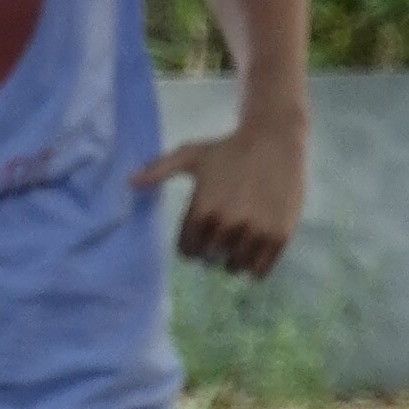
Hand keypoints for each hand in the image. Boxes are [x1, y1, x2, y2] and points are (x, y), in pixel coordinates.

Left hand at [134, 108, 308, 279]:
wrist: (274, 138)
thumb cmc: (229, 148)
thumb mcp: (191, 155)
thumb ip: (159, 170)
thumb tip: (129, 183)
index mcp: (203, 209)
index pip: (188, 249)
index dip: (191, 245)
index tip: (199, 238)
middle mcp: (228, 224)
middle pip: (211, 259)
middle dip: (213, 250)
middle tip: (221, 238)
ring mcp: (256, 231)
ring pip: (235, 266)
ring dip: (233, 261)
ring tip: (238, 245)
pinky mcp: (279, 236)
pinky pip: (260, 270)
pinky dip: (254, 268)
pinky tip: (255, 253)